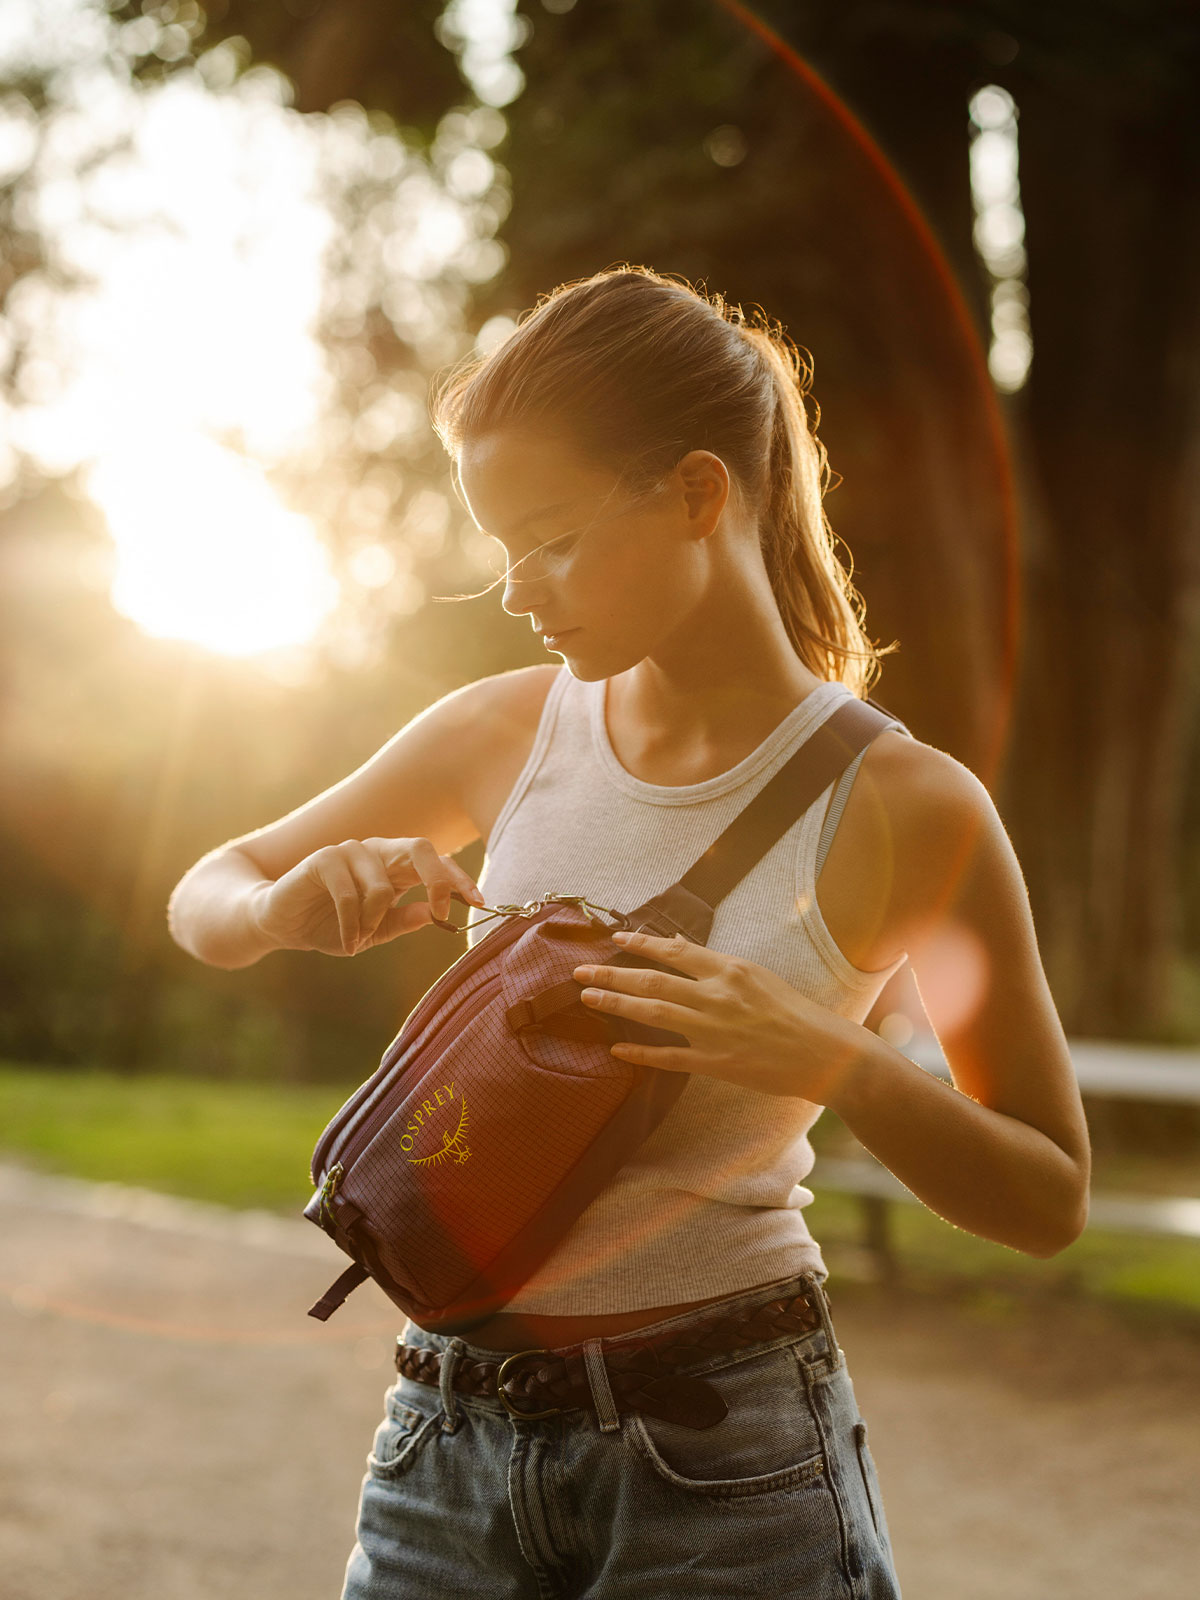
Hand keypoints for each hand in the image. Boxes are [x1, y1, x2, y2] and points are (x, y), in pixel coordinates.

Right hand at [252, 836, 484, 957]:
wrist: (281, 924)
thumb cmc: (331, 926)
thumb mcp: (375, 931)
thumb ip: (404, 920)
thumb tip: (436, 913)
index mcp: (394, 867)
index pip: (436, 862)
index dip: (459, 879)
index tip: (480, 901)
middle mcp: (376, 852)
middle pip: (420, 848)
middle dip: (439, 878)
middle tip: (444, 910)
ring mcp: (349, 851)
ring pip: (382, 886)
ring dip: (375, 922)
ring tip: (360, 940)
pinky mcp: (323, 858)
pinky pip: (350, 893)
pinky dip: (352, 923)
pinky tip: (347, 941)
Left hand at [572, 928, 869, 1104]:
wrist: (827, 1054)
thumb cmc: (795, 1014)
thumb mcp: (758, 977)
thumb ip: (716, 966)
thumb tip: (677, 948)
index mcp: (731, 969)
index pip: (675, 952)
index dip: (641, 945)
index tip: (615, 940)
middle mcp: (719, 996)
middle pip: (653, 981)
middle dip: (612, 975)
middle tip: (579, 972)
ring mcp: (715, 1031)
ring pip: (653, 1013)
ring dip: (616, 1005)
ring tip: (587, 999)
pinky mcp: (717, 1064)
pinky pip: (669, 1057)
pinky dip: (640, 1054)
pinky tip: (616, 1049)